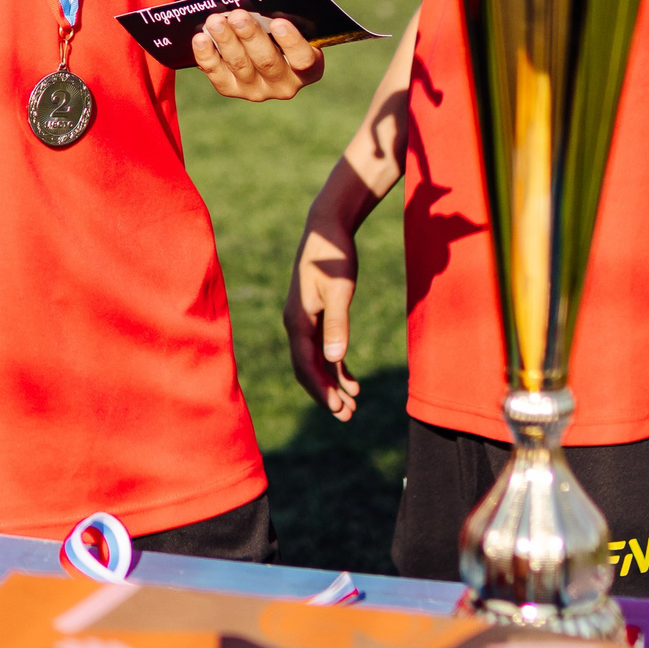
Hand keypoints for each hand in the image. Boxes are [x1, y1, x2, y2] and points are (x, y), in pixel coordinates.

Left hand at [194, 12, 321, 99]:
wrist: (252, 43)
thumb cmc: (274, 24)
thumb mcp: (280, 10)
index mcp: (308, 65)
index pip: (305, 59)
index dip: (292, 42)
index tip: (278, 22)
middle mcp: (285, 83)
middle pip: (268, 62)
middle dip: (251, 36)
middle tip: (237, 15)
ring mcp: (257, 90)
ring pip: (241, 67)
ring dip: (226, 41)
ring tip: (215, 20)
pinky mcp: (232, 90)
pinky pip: (217, 76)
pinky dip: (207, 56)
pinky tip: (200, 38)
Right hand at [285, 206, 362, 418]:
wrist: (327, 231)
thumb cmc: (333, 258)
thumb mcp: (339, 290)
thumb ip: (336, 325)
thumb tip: (334, 360)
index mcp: (297, 321)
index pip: (305, 364)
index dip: (321, 388)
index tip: (337, 408)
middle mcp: (295, 325)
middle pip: (307, 369)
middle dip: (325, 394)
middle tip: (347, 416)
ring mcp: (304, 323)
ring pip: (316, 362)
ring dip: (332, 384)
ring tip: (352, 407)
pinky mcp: (315, 317)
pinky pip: (322, 350)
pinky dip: (336, 367)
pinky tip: (351, 382)